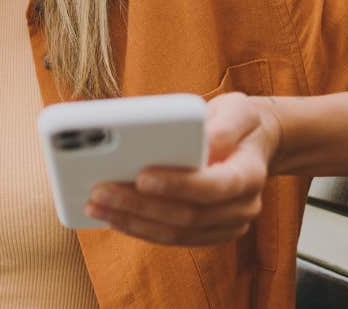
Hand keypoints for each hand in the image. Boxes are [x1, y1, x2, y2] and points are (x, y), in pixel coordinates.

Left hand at [84, 92, 281, 246]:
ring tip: (95, 204)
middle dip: (140, 205)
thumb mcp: (237, 109)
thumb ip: (223, 126)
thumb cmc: (238, 122)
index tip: (141, 176)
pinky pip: (170, 237)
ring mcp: (225, 226)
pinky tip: (111, 215)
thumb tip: (203, 144)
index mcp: (250, 175)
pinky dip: (139, 228)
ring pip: (174, 233)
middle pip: (187, 216)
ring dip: (132, 221)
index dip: (176, 185)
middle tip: (101, 190)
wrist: (252, 143)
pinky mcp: (206, 233)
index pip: (213, 187)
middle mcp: (242, 208)